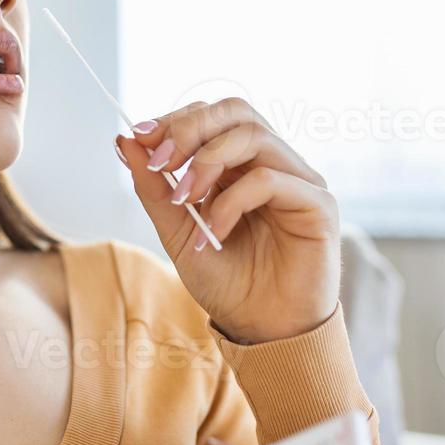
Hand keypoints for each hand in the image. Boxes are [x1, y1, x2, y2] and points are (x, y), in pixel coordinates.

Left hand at [115, 98, 340, 342]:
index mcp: (241, 166)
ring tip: (183, 199)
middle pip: (236, 111)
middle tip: (160, 159)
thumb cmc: (229, 284)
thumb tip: (125, 139)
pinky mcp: (318, 204)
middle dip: (190, 128)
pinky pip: (271, 179)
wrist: (263, 333)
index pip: (213, 116)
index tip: (140, 137)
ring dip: (207, 162)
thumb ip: (154, 188)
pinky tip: (214, 232)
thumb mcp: (178, 232)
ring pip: (254, 136)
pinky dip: (231, 201)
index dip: (176, 119)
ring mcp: (299, 180)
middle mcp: (273, 164)